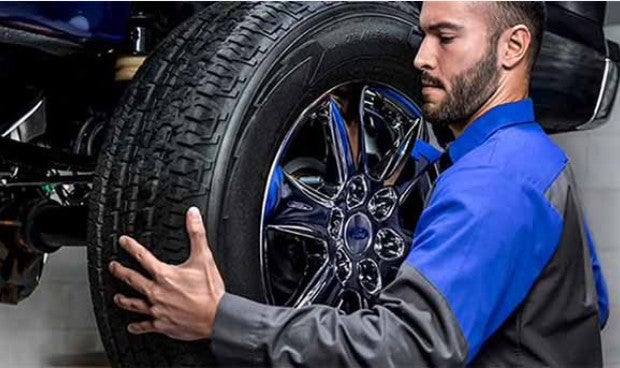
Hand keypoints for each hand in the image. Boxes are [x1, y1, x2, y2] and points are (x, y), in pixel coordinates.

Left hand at [108, 207, 224, 339]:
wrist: (216, 317)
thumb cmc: (210, 292)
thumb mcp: (204, 258)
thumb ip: (197, 234)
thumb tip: (192, 215)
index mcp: (165, 275)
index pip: (142, 257)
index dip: (131, 247)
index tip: (123, 242)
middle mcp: (157, 292)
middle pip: (133, 279)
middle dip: (120, 272)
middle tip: (113, 267)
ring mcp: (158, 309)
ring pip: (134, 304)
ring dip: (124, 300)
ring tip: (117, 297)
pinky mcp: (162, 324)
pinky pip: (145, 325)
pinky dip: (138, 326)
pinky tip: (132, 326)